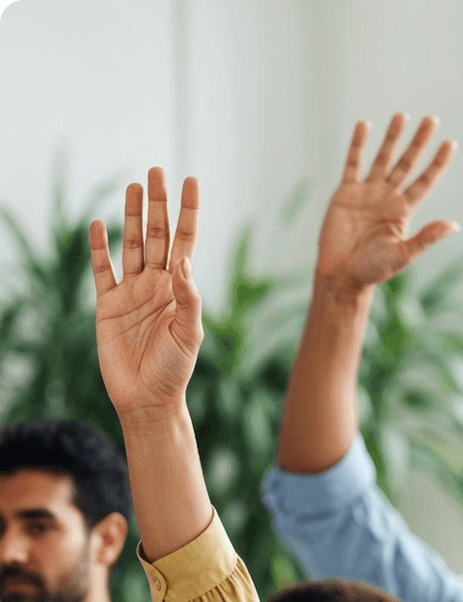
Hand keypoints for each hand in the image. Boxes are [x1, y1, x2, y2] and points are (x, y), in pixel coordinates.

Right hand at [90, 168, 203, 419]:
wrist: (146, 398)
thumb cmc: (174, 369)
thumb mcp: (190, 333)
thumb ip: (188, 297)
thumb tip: (181, 261)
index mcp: (180, 288)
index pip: (186, 240)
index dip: (189, 211)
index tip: (192, 180)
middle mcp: (157, 284)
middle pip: (157, 234)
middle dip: (158, 203)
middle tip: (157, 170)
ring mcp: (131, 292)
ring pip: (131, 244)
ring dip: (132, 215)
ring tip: (134, 185)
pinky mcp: (106, 305)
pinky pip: (101, 270)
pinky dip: (98, 248)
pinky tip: (98, 225)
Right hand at [315, 114, 458, 296]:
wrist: (341, 275)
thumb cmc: (373, 270)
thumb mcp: (403, 254)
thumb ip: (427, 237)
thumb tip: (454, 225)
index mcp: (403, 211)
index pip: (425, 181)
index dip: (437, 163)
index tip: (451, 143)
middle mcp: (388, 197)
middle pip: (407, 163)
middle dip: (419, 142)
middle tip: (431, 120)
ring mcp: (367, 193)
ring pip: (383, 158)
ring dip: (392, 138)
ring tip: (402, 116)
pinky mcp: (345, 193)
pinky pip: (353, 163)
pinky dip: (358, 145)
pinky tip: (364, 125)